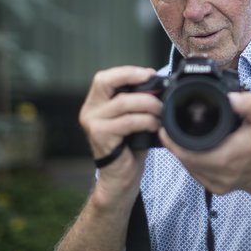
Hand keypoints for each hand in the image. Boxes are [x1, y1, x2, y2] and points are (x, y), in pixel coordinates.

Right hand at [79, 66, 161, 196]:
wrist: (121, 178)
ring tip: (161, 111)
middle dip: (135, 80)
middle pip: (107, 83)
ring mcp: (92, 123)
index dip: (127, 72)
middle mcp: (89, 111)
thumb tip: (158, 83)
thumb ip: (137, 100)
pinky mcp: (101, 136)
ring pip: (123, 102)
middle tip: (158, 89)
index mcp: (95, 103)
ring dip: (148, 104)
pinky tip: (155, 125)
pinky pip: (128, 121)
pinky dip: (146, 120)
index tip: (149, 73)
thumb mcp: (132, 117)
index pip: (104, 78)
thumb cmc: (129, 146)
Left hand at [159, 91, 250, 201]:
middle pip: (185, 159)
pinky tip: (194, 150)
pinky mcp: (215, 189)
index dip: (173, 141)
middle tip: (171, 128)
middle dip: (176, 144)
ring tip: (181, 137)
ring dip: (183, 152)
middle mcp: (220, 173)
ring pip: (189, 167)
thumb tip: (231, 98)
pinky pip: (196, 173)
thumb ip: (249, 104)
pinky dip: (192, 161)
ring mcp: (216, 184)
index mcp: (229, 156)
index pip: (189, 153)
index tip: (165, 128)